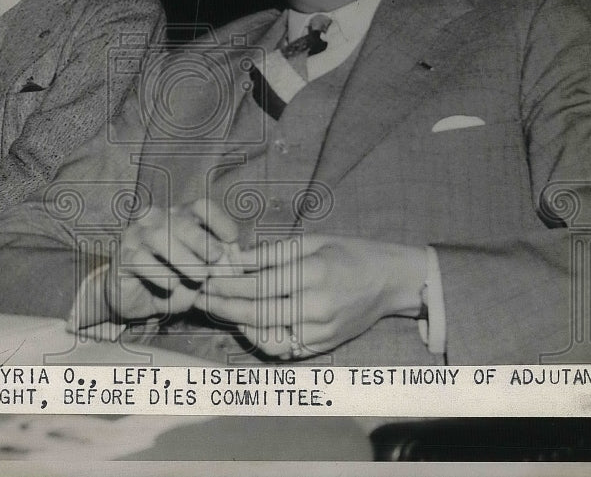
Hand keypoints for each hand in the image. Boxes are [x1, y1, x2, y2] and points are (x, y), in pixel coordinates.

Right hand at [104, 198, 239, 322]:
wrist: (134, 300)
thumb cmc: (172, 281)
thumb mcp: (198, 276)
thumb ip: (212, 267)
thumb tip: (227, 262)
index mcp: (179, 217)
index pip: (200, 206)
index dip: (219, 219)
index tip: (232, 238)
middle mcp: (156, 220)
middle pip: (181, 221)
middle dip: (201, 240)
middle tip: (215, 257)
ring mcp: (137, 236)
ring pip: (160, 237)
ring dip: (184, 257)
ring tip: (200, 276)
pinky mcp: (122, 257)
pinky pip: (141, 260)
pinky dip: (160, 273)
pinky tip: (172, 285)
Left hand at [200, 234, 427, 359]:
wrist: (390, 280)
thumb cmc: (350, 253)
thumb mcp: (312, 242)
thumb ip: (272, 254)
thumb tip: (234, 258)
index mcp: (313, 274)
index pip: (258, 284)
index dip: (227, 283)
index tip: (206, 277)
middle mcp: (316, 307)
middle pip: (256, 312)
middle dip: (223, 305)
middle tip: (200, 297)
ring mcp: (321, 331)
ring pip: (266, 336)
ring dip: (238, 324)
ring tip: (220, 309)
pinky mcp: (323, 345)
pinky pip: (283, 348)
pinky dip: (261, 338)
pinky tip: (247, 323)